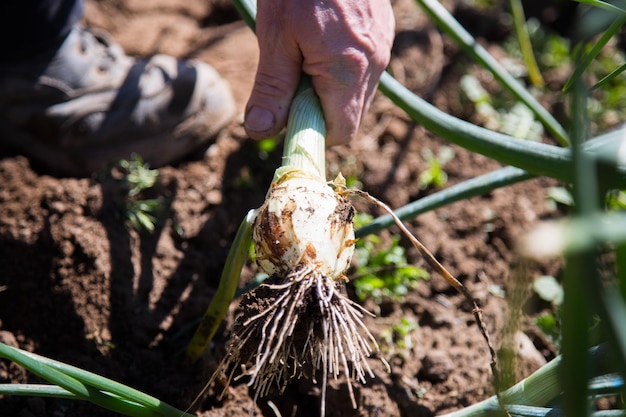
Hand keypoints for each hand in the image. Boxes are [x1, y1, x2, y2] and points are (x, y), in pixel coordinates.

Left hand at [244, 0, 394, 145]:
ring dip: (329, 88)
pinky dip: (341, 69)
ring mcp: (383, 46)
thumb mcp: (276, 36)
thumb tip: (261, 133)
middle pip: (351, 115)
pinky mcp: (383, 32)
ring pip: (357, 93)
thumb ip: (272, 88)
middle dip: (319, 109)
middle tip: (293, 78)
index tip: (289, 116)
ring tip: (306, 54)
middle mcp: (375, 63)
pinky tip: (322, 41)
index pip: (342, 132)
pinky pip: (364, 69)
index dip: (314, 132)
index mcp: (349, 69)